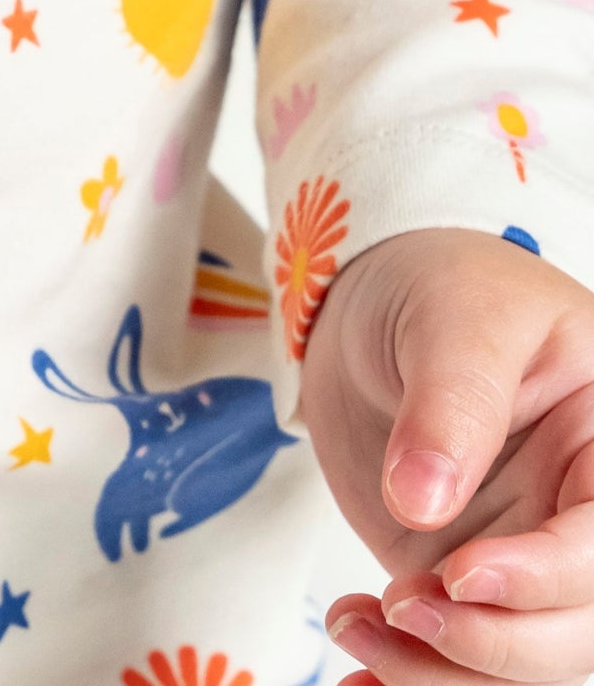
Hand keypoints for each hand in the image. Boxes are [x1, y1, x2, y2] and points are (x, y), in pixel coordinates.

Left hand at [302, 225, 593, 682]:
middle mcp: (581, 515)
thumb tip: (427, 502)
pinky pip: (463, 660)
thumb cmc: (441, 284)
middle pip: (579, 632)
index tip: (460, 575)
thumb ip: (450, 402)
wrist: (377, 299)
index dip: (542, 580)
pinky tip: (359, 667)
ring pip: (522, 663)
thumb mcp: (455, 318)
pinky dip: (413, 676)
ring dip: (440, 673)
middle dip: (495, 645)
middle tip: (406, 605)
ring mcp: (526, 556)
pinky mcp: (469, 583)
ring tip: (358, 622)